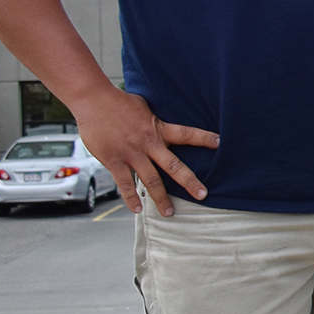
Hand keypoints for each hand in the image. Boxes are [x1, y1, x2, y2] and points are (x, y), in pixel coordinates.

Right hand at [72, 89, 218, 217]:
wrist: (93, 100)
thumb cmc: (120, 102)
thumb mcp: (146, 107)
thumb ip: (156, 118)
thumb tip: (167, 118)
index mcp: (158, 128)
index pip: (187, 133)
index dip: (204, 138)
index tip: (220, 143)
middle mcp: (148, 143)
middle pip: (173, 166)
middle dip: (189, 182)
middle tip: (203, 195)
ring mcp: (131, 153)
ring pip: (150, 180)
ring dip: (161, 198)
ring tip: (169, 213)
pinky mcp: (113, 160)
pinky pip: (124, 183)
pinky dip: (130, 197)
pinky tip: (136, 209)